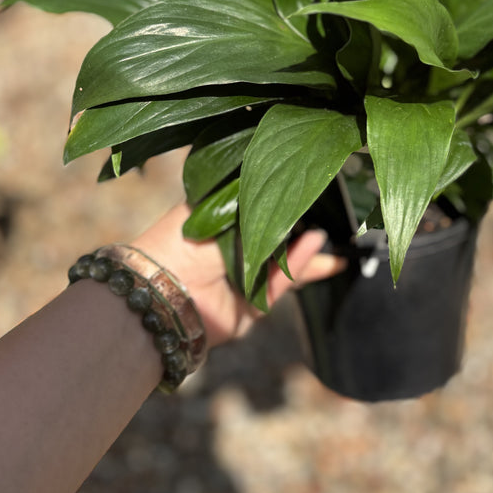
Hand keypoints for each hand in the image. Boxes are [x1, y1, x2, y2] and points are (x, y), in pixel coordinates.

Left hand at [131, 204, 343, 348]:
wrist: (165, 292)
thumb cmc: (180, 241)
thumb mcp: (215, 208)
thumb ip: (248, 201)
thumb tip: (278, 186)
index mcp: (215, 225)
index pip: (252, 211)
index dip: (276, 202)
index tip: (301, 189)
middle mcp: (229, 253)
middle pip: (272, 239)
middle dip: (298, 230)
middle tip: (324, 213)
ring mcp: (242, 281)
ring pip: (282, 265)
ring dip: (305, 251)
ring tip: (327, 236)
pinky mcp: (252, 307)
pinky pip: (280, 285)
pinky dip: (299, 267)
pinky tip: (316, 246)